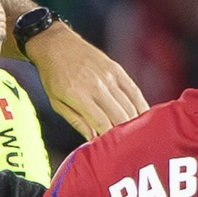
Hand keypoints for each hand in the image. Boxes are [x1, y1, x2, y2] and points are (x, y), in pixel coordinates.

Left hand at [26, 25, 148, 138]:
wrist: (55, 44)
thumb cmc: (52, 76)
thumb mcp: (57, 102)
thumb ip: (76, 121)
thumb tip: (93, 140)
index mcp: (79, 96)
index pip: (103, 124)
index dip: (112, 140)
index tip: (117, 152)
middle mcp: (96, 86)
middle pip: (120, 117)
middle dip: (127, 135)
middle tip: (132, 149)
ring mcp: (109, 76)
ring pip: (130, 105)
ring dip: (136, 123)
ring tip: (140, 137)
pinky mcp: (116, 69)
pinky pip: (134, 91)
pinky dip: (141, 106)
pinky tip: (145, 118)